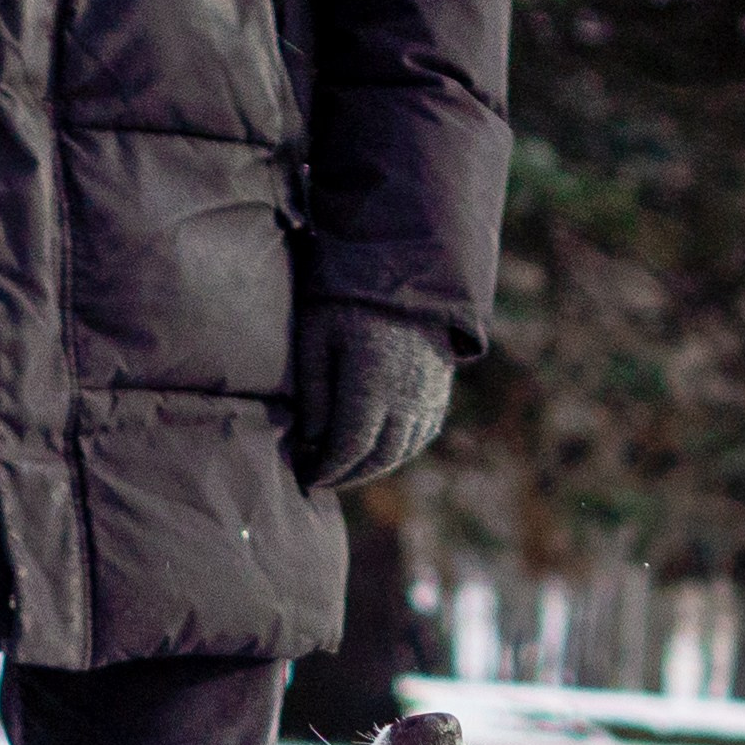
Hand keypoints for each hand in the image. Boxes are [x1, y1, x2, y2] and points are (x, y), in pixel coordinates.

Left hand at [296, 303, 453, 489]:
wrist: (403, 265)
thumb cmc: (347, 296)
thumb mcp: (316, 337)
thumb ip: (314, 394)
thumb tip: (312, 442)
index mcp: (372, 385)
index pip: (350, 449)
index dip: (327, 470)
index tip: (305, 476)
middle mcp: (406, 398)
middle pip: (378, 458)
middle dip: (347, 476)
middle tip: (322, 479)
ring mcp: (428, 395)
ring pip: (402, 451)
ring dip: (373, 468)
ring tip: (346, 468)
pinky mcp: (439, 389)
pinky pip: (422, 435)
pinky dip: (399, 451)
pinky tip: (378, 450)